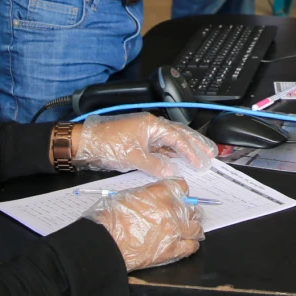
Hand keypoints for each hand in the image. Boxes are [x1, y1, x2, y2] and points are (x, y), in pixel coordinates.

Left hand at [72, 113, 216, 177]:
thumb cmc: (106, 144)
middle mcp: (151, 126)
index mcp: (152, 125)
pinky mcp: (139, 141)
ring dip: (185, 148)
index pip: (178, 138)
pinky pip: (160, 146)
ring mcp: (145, 133)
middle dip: (196, 143)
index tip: (202, 162)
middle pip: (179, 134)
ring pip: (171, 140)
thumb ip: (154, 164)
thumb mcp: (131, 157)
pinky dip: (171, 153)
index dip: (192, 151)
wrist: (84, 143)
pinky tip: (177, 160)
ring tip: (200, 155)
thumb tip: (171, 170)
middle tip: (211, 152)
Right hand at [85, 179, 203, 269]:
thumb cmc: (111, 217)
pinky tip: (185, 243)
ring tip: (185, 230)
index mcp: (162, 192)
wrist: (106, 241)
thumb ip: (150, 194)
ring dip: (191, 227)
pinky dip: (190, 244)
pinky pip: (192, 246)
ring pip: (196, 227)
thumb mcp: (130, 194)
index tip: (178, 197)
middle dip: (187, 211)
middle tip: (181, 215)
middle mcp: (172, 209)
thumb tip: (157, 198)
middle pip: (192, 208)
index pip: (183, 187)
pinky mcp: (172, 250)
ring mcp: (175, 230)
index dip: (180, 192)